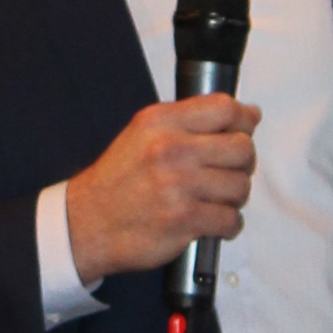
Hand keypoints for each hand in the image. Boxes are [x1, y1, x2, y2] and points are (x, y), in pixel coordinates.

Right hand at [64, 94, 260, 283]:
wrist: (87, 223)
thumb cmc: (118, 181)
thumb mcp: (143, 134)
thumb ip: (188, 122)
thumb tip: (245, 115)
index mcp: (161, 122)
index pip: (224, 108)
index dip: (243, 121)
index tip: (245, 131)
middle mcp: (170, 149)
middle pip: (241, 148)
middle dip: (243, 163)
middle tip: (229, 173)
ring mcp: (178, 186)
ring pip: (241, 186)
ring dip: (235, 197)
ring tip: (216, 200)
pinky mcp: (184, 220)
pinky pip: (231, 219)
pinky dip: (229, 225)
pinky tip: (214, 222)